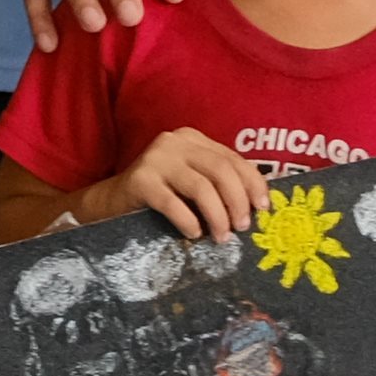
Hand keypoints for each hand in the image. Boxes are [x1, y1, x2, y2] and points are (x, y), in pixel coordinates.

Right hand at [83, 128, 269, 246]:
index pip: (232, 158)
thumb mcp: (192, 182)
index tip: (264, 209)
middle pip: (221, 170)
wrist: (112, 203)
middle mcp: (174, 142)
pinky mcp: (139, 180)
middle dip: (238, 202)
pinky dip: (189, 221)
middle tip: (243, 228)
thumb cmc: (161, 196)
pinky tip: (194, 234)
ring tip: (222, 237)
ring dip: (218, 216)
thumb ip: (218, 183)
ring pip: (201, 187)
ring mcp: (155, 159)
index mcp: (192, 138)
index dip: (253, 184)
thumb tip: (258, 205)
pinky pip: (174, 203)